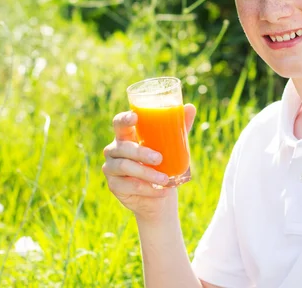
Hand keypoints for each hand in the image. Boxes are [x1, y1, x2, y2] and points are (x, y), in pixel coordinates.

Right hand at [102, 104, 196, 222]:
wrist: (159, 196)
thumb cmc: (164, 164)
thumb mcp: (173, 145)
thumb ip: (180, 127)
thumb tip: (190, 107)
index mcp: (127, 135)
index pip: (119, 123)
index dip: (124, 119)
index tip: (135, 117)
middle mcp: (115, 149)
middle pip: (124, 147)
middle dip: (141, 153)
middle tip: (159, 159)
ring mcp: (111, 167)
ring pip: (125, 166)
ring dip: (146, 174)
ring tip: (165, 180)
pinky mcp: (114, 185)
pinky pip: (129, 185)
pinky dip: (147, 189)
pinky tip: (161, 191)